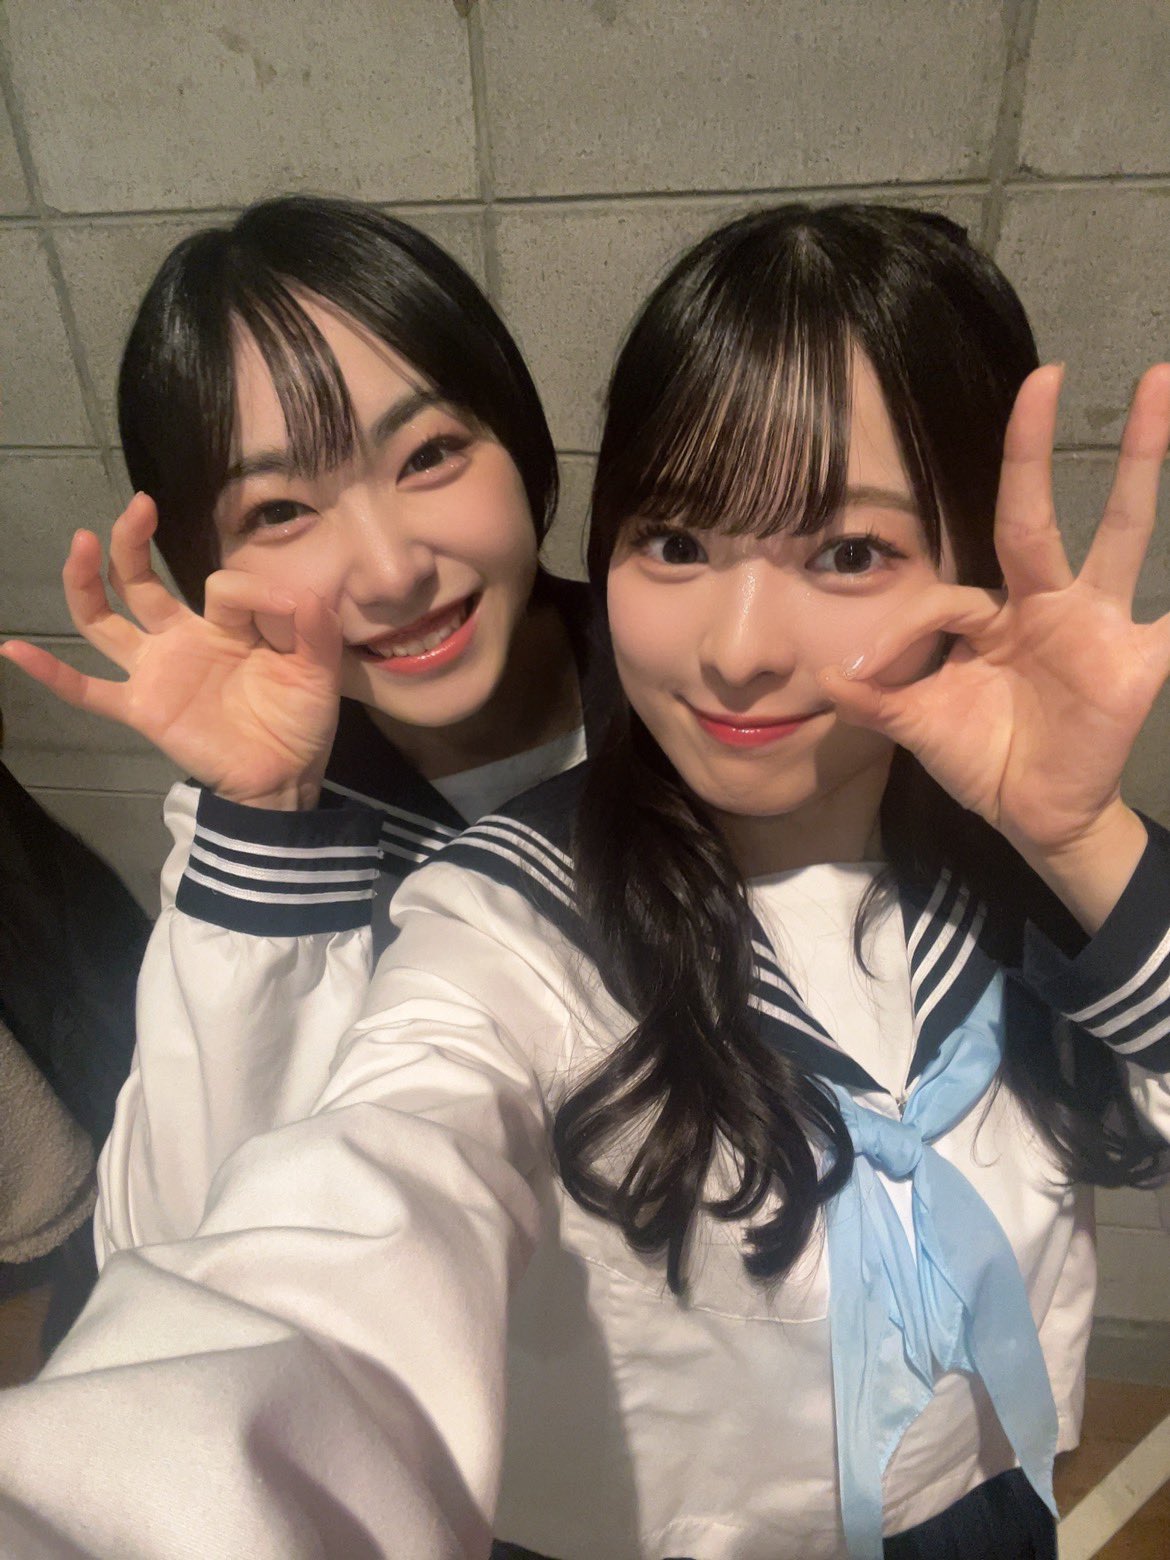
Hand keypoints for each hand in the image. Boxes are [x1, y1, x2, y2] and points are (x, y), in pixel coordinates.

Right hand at [0, 493, 343, 808]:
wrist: (286, 777)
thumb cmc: (299, 719)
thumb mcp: (319, 668)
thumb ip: (315, 628)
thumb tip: (302, 594)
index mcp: (226, 623)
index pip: (223, 586)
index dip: (258, 593)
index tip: (294, 611)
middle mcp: (182, 637)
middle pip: (141, 581)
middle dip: (135, 541)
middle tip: (140, 504)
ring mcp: (156, 671)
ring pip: (106, 621)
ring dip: (87, 581)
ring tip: (83, 541)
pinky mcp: (142, 709)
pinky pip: (90, 692)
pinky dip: (52, 674)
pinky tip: (13, 649)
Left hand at [821, 363, 1169, 928]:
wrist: (1033, 815)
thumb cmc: (981, 756)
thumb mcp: (920, 725)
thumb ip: (877, 698)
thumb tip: (828, 675)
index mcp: (993, 616)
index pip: (948, 597)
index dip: (903, 633)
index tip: (863, 674)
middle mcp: (1048, 603)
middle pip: (1038, 515)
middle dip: (1034, 449)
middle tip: (1044, 376)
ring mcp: (1099, 625)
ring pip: (1123, 533)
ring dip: (1145, 462)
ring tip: (1160, 382)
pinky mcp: (1136, 664)